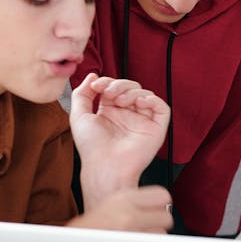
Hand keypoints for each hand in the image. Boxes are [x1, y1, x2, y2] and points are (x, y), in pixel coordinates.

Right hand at [67, 185, 172, 233]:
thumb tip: (161, 205)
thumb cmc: (92, 226)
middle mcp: (129, 213)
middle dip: (160, 223)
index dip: (161, 204)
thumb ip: (135, 202)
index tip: (158, 209)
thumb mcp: (112, 203)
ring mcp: (131, 233)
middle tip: (149, 226)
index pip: (162, 195)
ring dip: (153, 237)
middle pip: (166, 217)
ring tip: (137, 237)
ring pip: (161, 235)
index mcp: (124, 198)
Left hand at [71, 73, 169, 202]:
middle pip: (131, 87)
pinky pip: (162, 108)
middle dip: (119, 84)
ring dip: (132, 91)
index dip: (107, 82)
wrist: (104, 165)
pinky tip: (139, 102)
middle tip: (109, 92)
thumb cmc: (91, 147)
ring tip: (121, 101)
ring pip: (146, 94)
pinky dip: (152, 100)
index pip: (115, 88)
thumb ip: (82, 93)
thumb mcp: (79, 115)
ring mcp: (143, 121)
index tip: (96, 86)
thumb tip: (92, 76)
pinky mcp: (156, 128)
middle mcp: (128, 115)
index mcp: (111, 112)